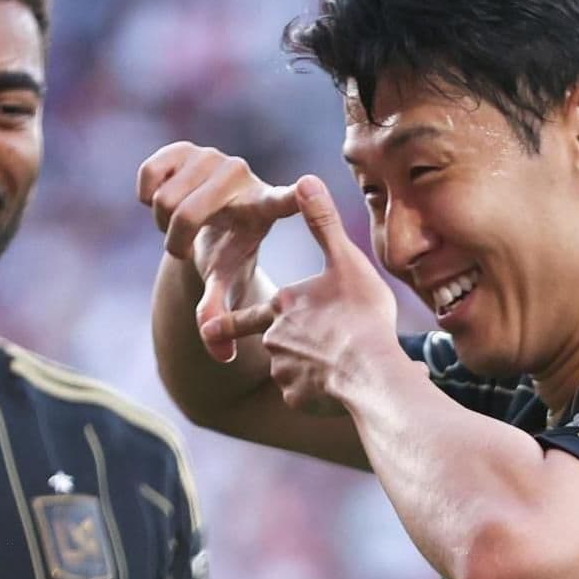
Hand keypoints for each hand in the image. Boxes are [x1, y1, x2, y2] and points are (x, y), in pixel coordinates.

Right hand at [137, 141, 297, 361]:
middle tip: (184, 247)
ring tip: (180, 224)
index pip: (286, 200)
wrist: (207, 223)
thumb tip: (223, 356)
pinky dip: (147, 195)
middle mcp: (242, 175)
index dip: (294, 195)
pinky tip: (163, 200)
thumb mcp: (226, 281)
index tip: (308, 185)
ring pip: (164, 198)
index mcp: (264, 207)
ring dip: (161, 221)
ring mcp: (213, 156)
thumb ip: (221, 313)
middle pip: (186, 213)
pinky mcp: (184, 147)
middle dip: (174, 239)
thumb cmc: (225, 253)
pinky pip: (149, 174)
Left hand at [201, 175, 405, 415]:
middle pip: (277, 341)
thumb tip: (306, 179)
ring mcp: (283, 372)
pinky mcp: (298, 398)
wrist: (369, 370)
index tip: (210, 326)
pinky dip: (318, 391)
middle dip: (292, 345)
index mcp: (283, 305)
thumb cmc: (359, 315)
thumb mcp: (344, 262)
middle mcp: (274, 338)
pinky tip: (341, 385)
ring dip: (310, 369)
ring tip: (341, 363)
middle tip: (314, 346)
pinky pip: (305, 394)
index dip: (230, 320)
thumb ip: (323, 223)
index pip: (250, 313)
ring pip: (292, 370)